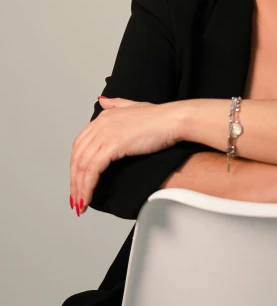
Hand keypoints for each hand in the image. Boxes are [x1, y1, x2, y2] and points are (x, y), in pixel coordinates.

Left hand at [70, 96, 182, 215]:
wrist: (173, 120)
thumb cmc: (160, 117)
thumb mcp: (133, 106)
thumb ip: (116, 104)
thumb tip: (102, 101)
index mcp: (103, 116)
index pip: (80, 144)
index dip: (76, 165)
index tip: (78, 180)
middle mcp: (100, 124)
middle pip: (77, 157)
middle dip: (74, 180)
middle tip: (76, 198)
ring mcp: (104, 134)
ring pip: (82, 166)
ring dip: (79, 188)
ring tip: (81, 204)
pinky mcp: (112, 146)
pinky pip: (92, 170)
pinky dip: (87, 186)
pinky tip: (88, 198)